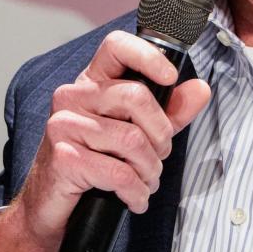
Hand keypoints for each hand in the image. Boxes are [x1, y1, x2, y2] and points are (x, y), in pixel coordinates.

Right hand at [0, 31, 210, 251]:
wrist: (52, 205)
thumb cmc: (96, 162)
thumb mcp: (140, 132)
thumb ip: (170, 110)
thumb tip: (200, 89)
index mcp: (93, 82)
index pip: (117, 46)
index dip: (148, 56)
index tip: (170, 78)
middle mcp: (73, 96)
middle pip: (136, 97)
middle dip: (161, 135)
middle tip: (160, 156)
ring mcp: (64, 125)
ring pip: (132, 140)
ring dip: (151, 170)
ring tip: (147, 181)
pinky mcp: (63, 157)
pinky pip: (118, 173)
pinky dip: (136, 192)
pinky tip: (135, 198)